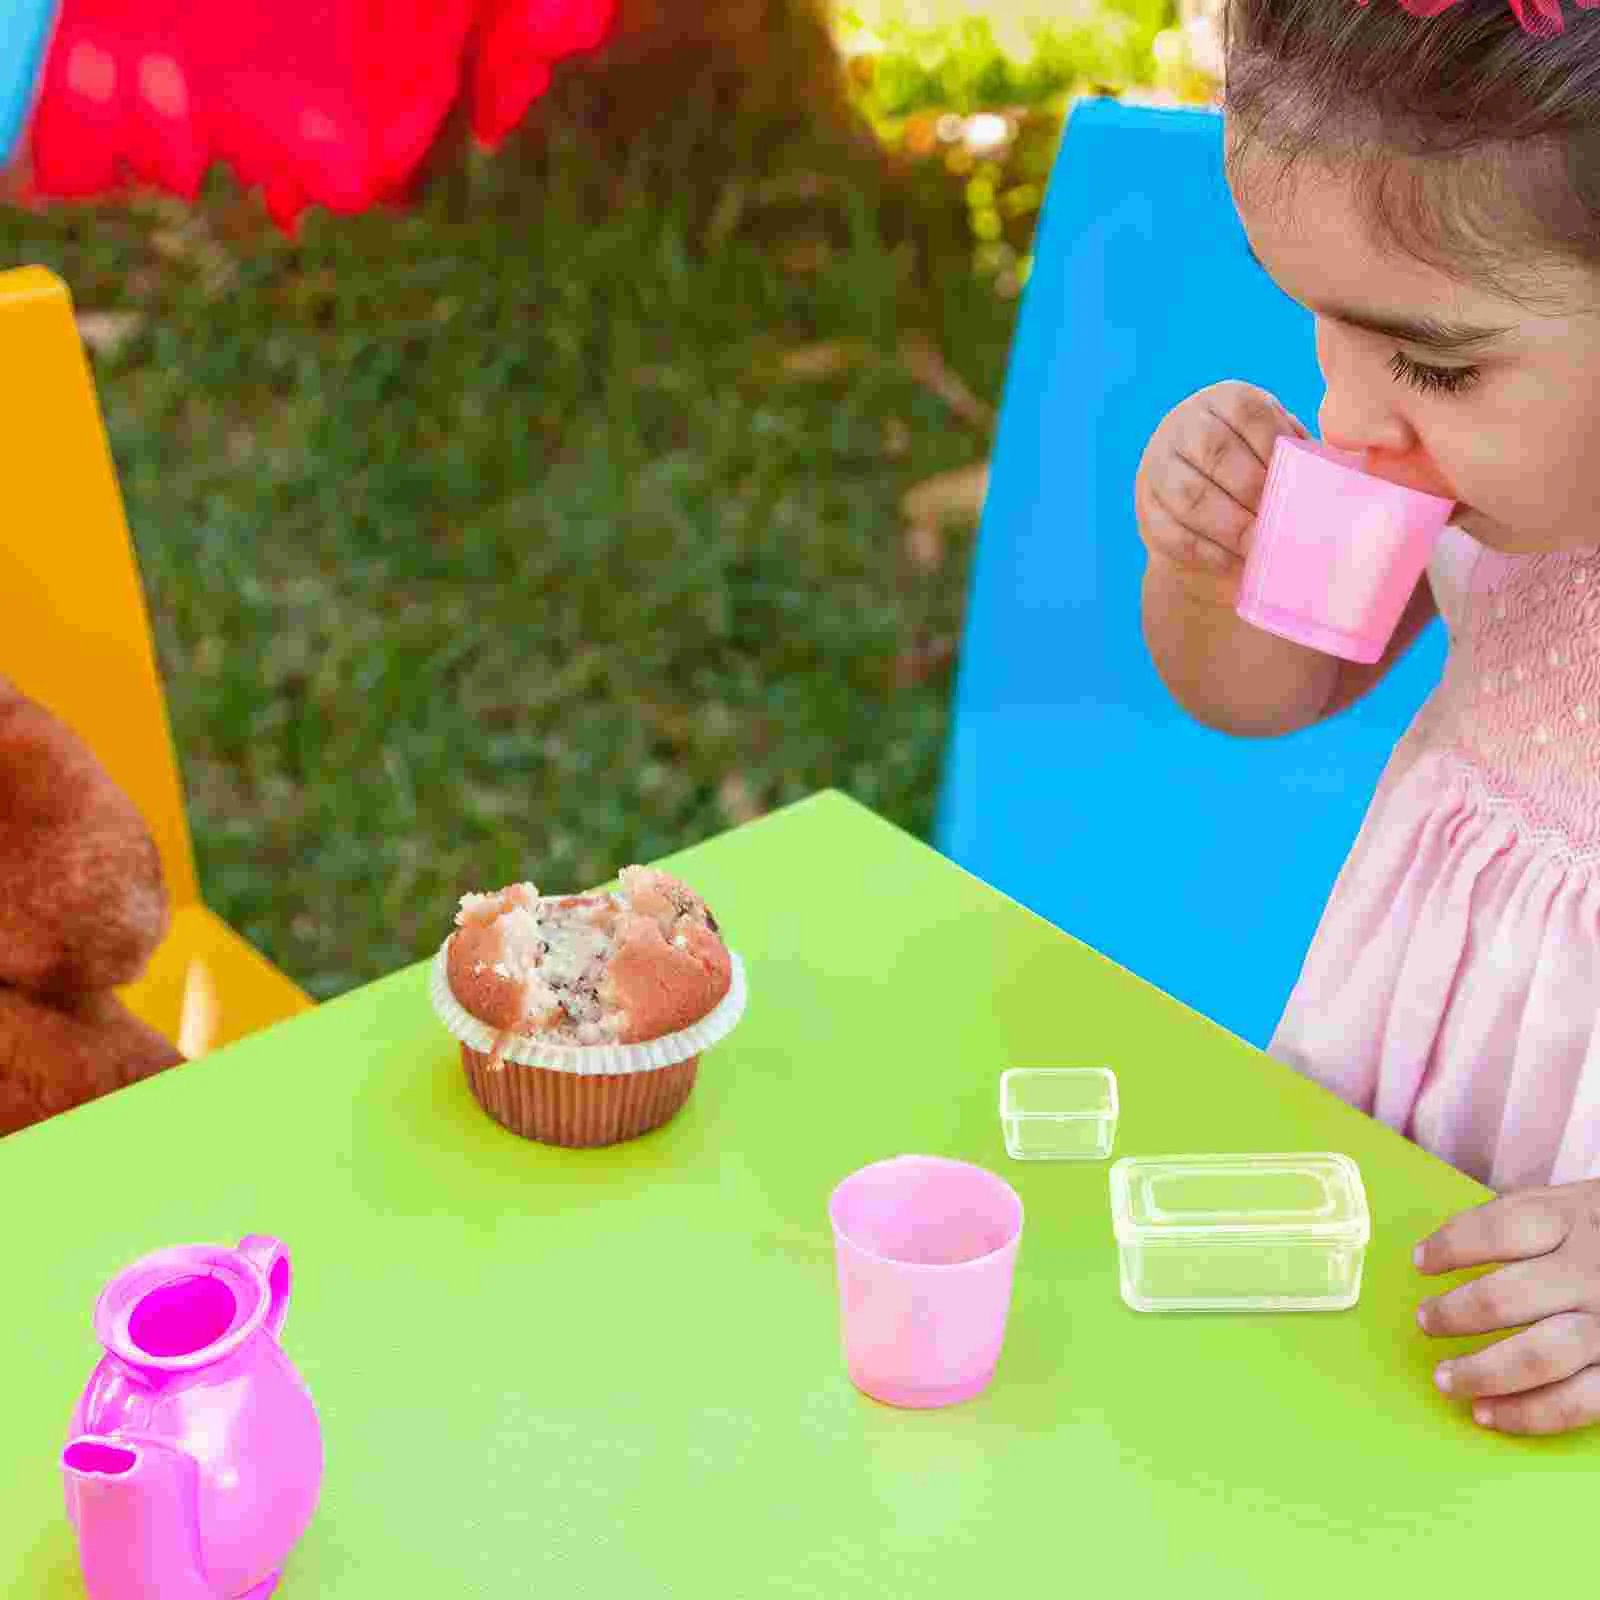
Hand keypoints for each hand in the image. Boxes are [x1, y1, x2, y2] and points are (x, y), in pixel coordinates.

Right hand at [1133, 380, 1309, 610]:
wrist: (1209, 501)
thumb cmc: (1262, 469)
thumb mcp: (1281, 448)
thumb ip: (1307, 454)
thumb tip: (1354, 475)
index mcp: (1223, 400)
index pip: (1246, 415)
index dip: (1272, 449)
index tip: (1297, 483)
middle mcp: (1183, 425)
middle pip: (1214, 453)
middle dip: (1251, 492)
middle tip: (1280, 524)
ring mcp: (1158, 467)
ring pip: (1189, 496)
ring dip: (1229, 527)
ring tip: (1260, 548)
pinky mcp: (1147, 509)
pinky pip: (1172, 533)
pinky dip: (1208, 553)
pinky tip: (1236, 565)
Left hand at [1416, 1182, 1599, 1434]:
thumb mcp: (1585, 1204)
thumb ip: (1531, 1217)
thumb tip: (1450, 1245)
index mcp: (1579, 1219)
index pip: (1499, 1228)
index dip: (1451, 1245)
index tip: (1421, 1262)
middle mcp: (1595, 1273)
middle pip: (1506, 1298)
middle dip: (1454, 1315)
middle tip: (1425, 1322)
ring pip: (1536, 1357)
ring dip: (1481, 1372)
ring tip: (1445, 1379)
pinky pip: (1576, 1401)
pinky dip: (1527, 1413)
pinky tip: (1489, 1413)